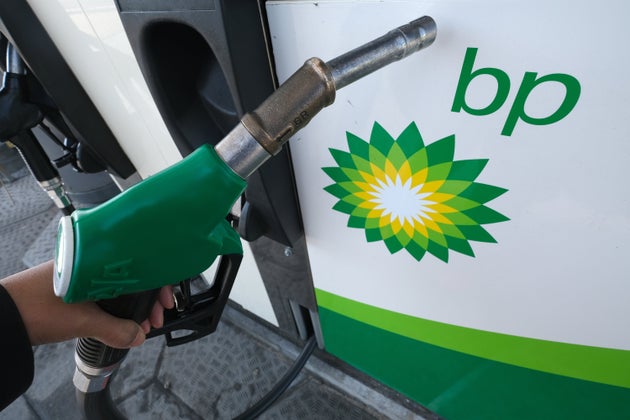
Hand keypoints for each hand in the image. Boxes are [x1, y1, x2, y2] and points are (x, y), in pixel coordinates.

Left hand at [1, 260, 173, 347]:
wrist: (1, 317)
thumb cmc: (35, 308)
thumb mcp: (82, 320)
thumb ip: (115, 329)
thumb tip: (139, 336)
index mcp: (96, 259)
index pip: (139, 264)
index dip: (157, 282)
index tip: (164, 301)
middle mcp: (91, 263)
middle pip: (131, 276)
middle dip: (146, 299)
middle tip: (153, 319)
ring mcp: (82, 276)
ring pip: (118, 287)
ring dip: (132, 306)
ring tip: (137, 327)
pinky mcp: (73, 290)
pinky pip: (103, 294)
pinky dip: (115, 307)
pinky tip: (119, 322)